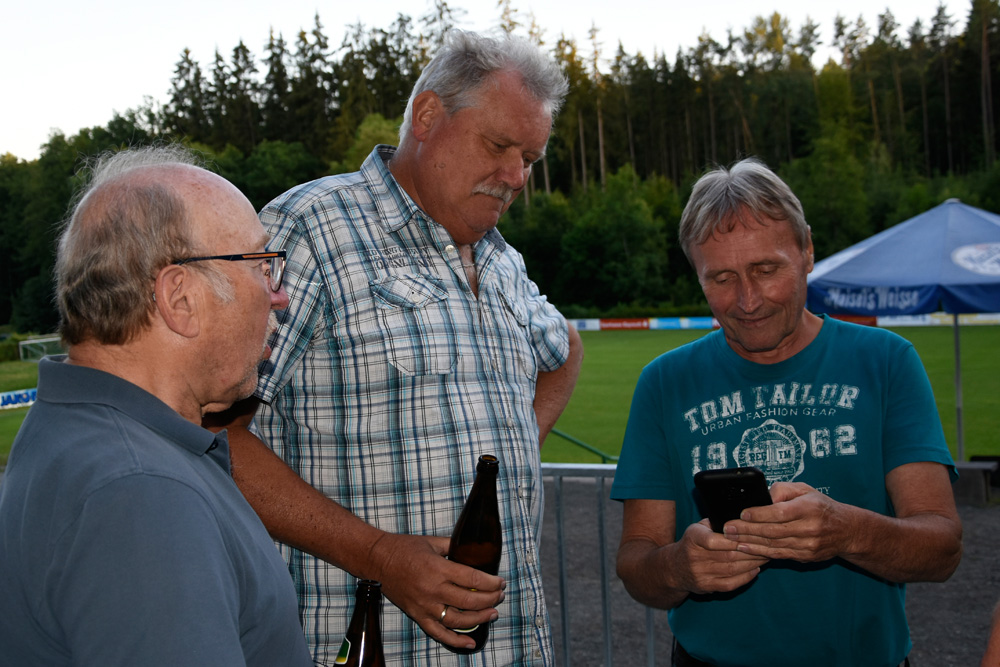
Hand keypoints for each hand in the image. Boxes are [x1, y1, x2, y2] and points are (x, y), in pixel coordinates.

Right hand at [367, 532, 505, 649]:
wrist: (376, 560)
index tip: (501, 582)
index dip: (491, 582)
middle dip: (490, 599)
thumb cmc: (403, 548)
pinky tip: (470, 642)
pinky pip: (439, 633)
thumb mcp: (432, 542)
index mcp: (438, 569)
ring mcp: (425, 606)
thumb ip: (454, 546)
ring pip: (458, 620)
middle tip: (500, 595)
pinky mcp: (417, 616)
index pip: (472, 579)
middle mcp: (433, 590)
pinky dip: (456, 641)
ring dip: (479, 619)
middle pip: (469, 601)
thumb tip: (474, 549)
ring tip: (492, 613)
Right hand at [670, 519, 768, 594]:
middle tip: (769, 545)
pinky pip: (730, 583)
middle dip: (752, 550)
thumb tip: (744, 517)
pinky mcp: (707, 587)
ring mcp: (701, 574)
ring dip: (753, 563)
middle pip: (728, 555)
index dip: (734, 538)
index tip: (752, 535)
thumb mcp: (698, 527)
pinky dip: (746, 577)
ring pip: (732, 569)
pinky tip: (756, 569)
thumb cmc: (693, 543)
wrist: (674, 568)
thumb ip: (717, 523)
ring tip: (767, 556)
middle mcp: (695, 557)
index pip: (713, 539)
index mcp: (693, 538)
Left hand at [723, 482, 854, 562]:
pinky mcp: (806, 557)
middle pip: (773, 531)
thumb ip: (783, 489)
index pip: (780, 512)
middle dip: (747, 530)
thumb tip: (765, 496)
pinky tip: (745, 549)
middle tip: (728, 528)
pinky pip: (779, 555)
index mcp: (809, 508)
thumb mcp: (805, 490)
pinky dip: (760, 552)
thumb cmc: (820, 506)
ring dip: (750, 543)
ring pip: (774, 545)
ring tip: (731, 539)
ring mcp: (808, 545)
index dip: (759, 514)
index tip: (742, 513)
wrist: (847, 530)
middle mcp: (810, 528)